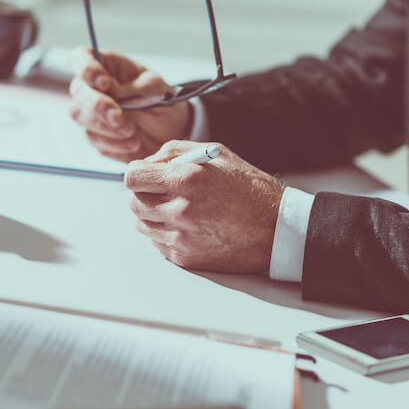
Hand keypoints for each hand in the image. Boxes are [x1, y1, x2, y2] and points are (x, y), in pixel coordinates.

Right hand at [68, 48, 192, 162]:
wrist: (170, 131)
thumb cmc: (162, 100)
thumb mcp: (155, 89)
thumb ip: (132, 88)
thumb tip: (110, 90)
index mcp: (106, 66)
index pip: (81, 57)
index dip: (86, 68)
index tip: (105, 83)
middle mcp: (92, 86)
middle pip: (78, 90)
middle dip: (97, 105)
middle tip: (118, 117)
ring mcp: (89, 111)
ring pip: (79, 115)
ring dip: (105, 126)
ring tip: (131, 131)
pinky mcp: (94, 134)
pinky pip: (93, 138)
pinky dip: (113, 143)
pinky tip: (132, 143)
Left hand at [123, 140, 283, 273]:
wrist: (276, 229)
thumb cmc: (249, 189)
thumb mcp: (215, 154)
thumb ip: (174, 152)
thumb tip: (147, 162)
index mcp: (186, 179)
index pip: (133, 177)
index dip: (136, 174)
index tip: (143, 175)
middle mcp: (180, 210)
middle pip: (134, 202)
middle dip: (143, 194)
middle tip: (159, 191)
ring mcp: (182, 237)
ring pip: (142, 225)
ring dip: (152, 215)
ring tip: (174, 207)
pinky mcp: (185, 257)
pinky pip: (157, 243)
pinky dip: (165, 233)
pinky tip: (186, 225)